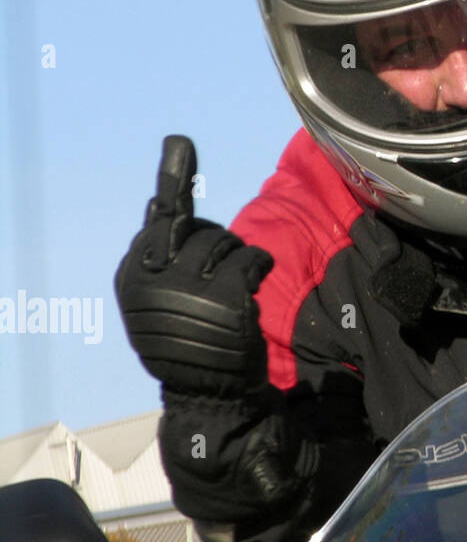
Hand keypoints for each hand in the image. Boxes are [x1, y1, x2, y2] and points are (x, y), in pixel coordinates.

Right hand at [115, 135, 273, 398]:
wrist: (209, 396)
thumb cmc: (186, 340)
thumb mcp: (158, 299)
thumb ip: (159, 252)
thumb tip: (156, 202)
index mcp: (132, 277)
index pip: (161, 217)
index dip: (176, 183)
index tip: (182, 146)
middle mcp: (153, 279)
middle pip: (197, 228)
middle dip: (214, 244)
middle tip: (216, 278)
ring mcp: (189, 287)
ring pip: (226, 242)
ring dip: (238, 260)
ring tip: (231, 293)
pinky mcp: (226, 297)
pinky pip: (252, 258)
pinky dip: (259, 267)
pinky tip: (253, 288)